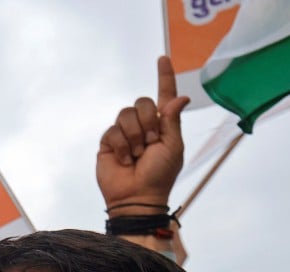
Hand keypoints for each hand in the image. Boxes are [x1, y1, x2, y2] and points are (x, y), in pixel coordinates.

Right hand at [96, 56, 189, 211]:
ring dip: (134, 136)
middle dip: (148, 122)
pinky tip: (125, 160)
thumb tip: (180, 97)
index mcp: (163, 124)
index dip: (164, 77)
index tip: (163, 58)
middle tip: (149, 144)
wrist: (137, 196)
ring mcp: (124, 133)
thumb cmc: (160, 174)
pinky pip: (113, 131)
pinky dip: (121, 146)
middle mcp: (143, 125)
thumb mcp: (173, 146)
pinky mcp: (109, 143)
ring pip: (125, 114)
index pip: (164, 94)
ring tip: (136, 155)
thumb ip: (172, 120)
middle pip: (142, 102)